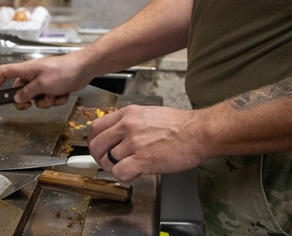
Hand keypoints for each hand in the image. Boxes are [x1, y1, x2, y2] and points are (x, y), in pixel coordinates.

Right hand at [0, 54, 90, 109]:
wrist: (84, 69)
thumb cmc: (63, 71)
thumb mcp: (42, 84)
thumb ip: (27, 93)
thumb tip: (16, 99)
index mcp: (26, 70)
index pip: (4, 72)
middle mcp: (33, 76)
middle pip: (20, 91)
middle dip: (27, 100)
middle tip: (30, 103)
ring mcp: (43, 82)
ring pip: (36, 99)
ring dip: (46, 101)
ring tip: (54, 94)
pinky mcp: (53, 87)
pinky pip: (49, 99)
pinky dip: (56, 99)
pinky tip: (63, 93)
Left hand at [87, 105, 203, 181]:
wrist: (197, 132)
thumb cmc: (179, 125)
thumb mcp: (148, 114)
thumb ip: (130, 122)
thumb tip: (116, 134)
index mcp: (128, 114)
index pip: (96, 127)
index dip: (94, 141)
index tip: (99, 148)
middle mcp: (127, 126)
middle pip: (97, 145)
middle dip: (99, 157)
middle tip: (108, 163)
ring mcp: (134, 143)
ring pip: (107, 160)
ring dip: (114, 168)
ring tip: (126, 168)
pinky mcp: (142, 159)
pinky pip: (119, 172)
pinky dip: (124, 177)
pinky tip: (134, 174)